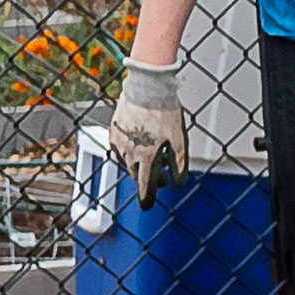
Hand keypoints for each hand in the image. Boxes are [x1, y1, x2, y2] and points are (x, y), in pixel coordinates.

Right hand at [106, 55, 187, 195]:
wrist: (146, 88)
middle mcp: (129, 153)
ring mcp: (119, 142)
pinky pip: (121, 148)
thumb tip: (178, 184)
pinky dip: (131, 151)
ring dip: (140, 165)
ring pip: (128, 162)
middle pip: (138, 175)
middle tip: (161, 177)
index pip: (145, 186)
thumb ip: (179, 164)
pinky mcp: (114, 131)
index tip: (147, 207)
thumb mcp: (180, 141)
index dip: (147, 198)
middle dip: (149, 179)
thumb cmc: (166, 114)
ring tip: (154, 155)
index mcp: (146, 157)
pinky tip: (141, 143)